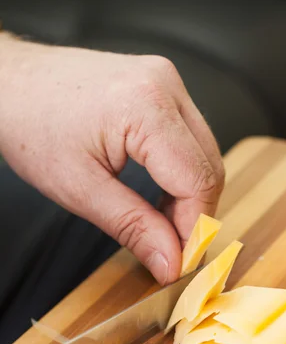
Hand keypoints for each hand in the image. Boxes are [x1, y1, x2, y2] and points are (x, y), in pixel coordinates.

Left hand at [0, 36, 224, 283]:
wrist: (10, 83)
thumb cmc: (31, 126)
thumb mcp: (79, 189)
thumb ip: (132, 227)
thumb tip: (171, 262)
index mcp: (147, 106)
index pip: (197, 179)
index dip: (195, 228)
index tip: (180, 263)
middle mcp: (166, 85)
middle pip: (209, 165)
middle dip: (196, 214)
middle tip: (172, 250)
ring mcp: (166, 81)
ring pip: (204, 152)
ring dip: (191, 194)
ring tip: (162, 224)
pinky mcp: (161, 85)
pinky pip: (189, 137)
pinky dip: (181, 171)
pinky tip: (161, 194)